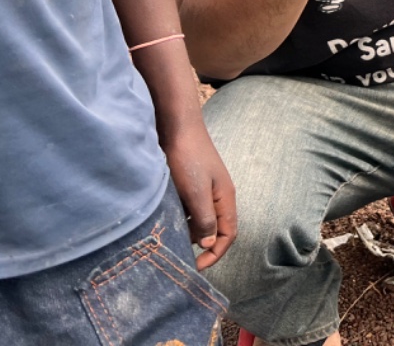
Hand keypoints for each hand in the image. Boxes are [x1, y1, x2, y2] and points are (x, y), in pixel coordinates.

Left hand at [160, 120, 236, 268]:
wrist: (176, 127)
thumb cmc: (188, 158)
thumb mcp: (197, 193)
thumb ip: (205, 220)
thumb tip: (209, 244)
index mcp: (225, 198)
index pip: (228, 234)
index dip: (215, 254)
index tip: (196, 266)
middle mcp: (217, 196)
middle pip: (214, 229)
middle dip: (200, 245)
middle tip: (179, 253)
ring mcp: (204, 189)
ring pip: (200, 219)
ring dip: (188, 231)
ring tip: (169, 236)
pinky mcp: (190, 183)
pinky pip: (189, 208)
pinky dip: (180, 217)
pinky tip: (165, 218)